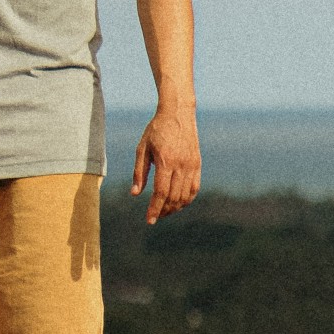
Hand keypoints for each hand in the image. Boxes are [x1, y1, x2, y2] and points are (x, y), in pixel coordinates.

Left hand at [131, 105, 200, 225]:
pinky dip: (187, 199)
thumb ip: (139, 172)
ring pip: (185, 195)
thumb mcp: (142, 148)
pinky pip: (195, 188)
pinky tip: (178, 203)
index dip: (155, 209)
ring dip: (175, 207)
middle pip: (174, 197)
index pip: (161, 193)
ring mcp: (192, 165)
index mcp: (166, 161)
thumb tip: (135, 194)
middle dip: (164, 211)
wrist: (178, 113)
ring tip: (165, 212)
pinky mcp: (198, 164)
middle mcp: (181, 165)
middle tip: (155, 217)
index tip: (149, 220)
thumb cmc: (156, 130)